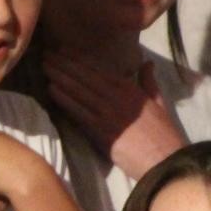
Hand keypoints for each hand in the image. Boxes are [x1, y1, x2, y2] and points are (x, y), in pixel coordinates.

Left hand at [44, 51, 185, 178]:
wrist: (165, 161)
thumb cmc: (164, 134)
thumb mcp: (159, 102)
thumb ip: (149, 81)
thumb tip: (147, 63)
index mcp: (130, 89)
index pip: (99, 70)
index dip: (79, 59)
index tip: (64, 50)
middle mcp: (118, 97)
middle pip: (86, 77)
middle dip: (64, 64)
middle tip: (47, 54)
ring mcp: (108, 114)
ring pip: (80, 91)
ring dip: (60, 78)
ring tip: (45, 67)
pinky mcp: (102, 132)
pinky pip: (79, 112)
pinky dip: (65, 100)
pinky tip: (52, 90)